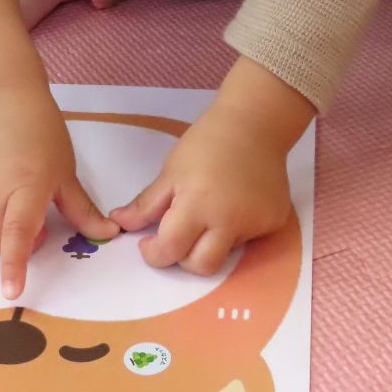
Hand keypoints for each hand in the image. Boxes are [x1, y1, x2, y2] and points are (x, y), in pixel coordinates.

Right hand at [0, 86, 118, 298]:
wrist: (3, 98)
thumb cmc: (42, 133)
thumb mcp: (65, 172)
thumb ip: (81, 209)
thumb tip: (107, 235)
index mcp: (26, 186)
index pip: (17, 234)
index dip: (14, 265)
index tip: (10, 292)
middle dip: (11, 247)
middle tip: (36, 223)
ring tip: (16, 201)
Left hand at [111, 59, 309, 274]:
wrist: (255, 125)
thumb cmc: (206, 143)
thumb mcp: (171, 172)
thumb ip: (146, 205)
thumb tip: (118, 223)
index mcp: (198, 204)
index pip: (171, 250)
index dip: (154, 254)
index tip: (149, 243)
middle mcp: (229, 220)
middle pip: (202, 267)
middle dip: (184, 259)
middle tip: (178, 236)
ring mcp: (256, 223)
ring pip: (226, 253)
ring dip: (210, 242)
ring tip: (210, 211)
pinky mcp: (274, 222)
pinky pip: (248, 239)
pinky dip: (234, 230)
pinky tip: (235, 204)